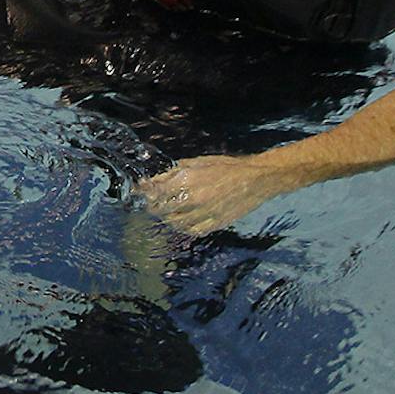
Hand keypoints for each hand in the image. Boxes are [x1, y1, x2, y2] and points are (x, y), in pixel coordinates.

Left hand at [139, 155, 292, 234]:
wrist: (256, 179)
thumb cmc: (226, 167)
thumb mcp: (196, 162)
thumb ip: (173, 172)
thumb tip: (154, 179)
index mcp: (187, 180)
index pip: (155, 191)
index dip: (144, 192)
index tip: (139, 191)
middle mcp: (193, 198)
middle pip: (161, 208)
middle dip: (152, 205)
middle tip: (149, 202)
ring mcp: (204, 213)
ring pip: (174, 222)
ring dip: (166, 217)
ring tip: (166, 211)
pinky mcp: (215, 223)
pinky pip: (192, 230)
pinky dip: (183, 227)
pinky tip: (182, 220)